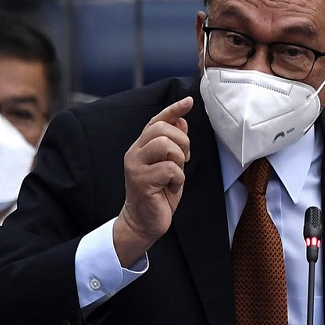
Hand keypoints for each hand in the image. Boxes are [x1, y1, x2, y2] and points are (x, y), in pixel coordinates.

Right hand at [114, 97, 191, 265]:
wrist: (144, 222)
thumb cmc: (158, 195)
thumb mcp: (170, 166)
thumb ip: (174, 146)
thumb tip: (181, 122)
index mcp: (141, 147)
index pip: (156, 121)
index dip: (173, 110)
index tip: (189, 102)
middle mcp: (135, 153)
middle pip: (161, 129)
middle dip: (181, 142)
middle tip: (184, 160)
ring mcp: (136, 167)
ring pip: (164, 145)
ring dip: (178, 159)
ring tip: (176, 174)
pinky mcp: (141, 182)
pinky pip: (168, 168)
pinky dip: (177, 178)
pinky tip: (172, 187)